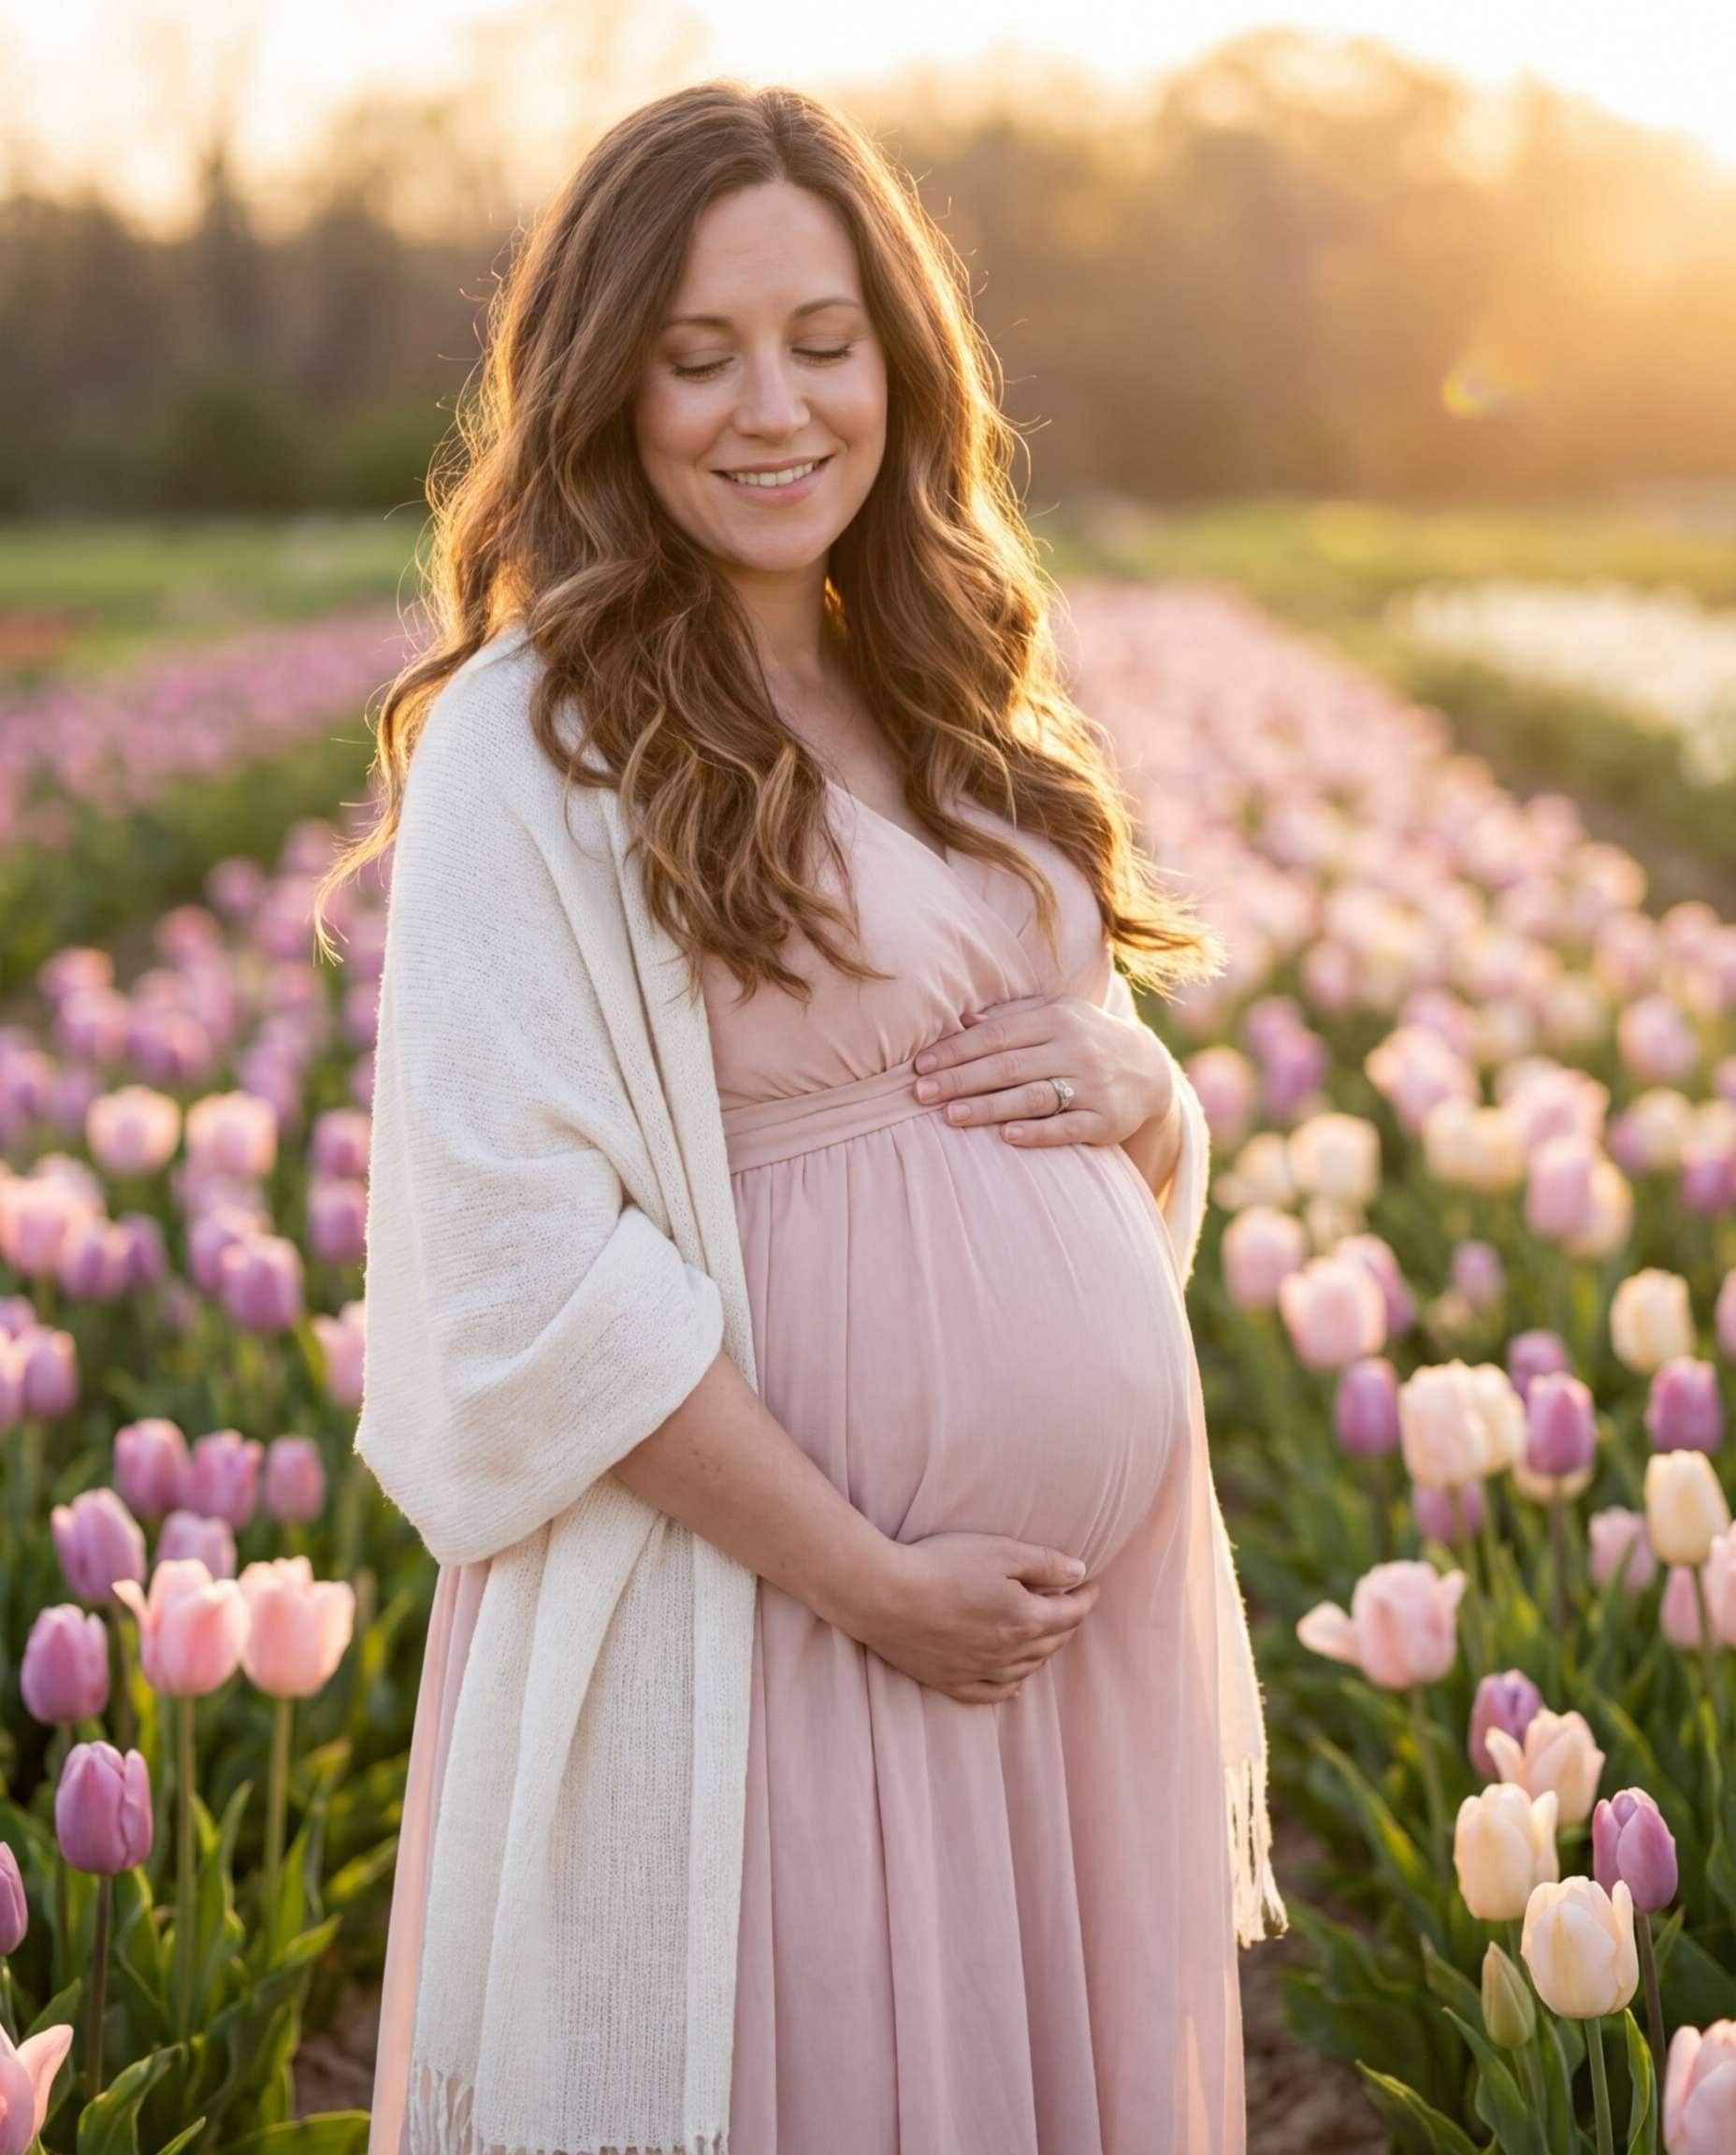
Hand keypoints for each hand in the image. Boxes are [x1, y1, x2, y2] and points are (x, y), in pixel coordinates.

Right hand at [852, 1531, 1101, 1703]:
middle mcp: (1009, 1653)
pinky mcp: (951, 1681)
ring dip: (1044, 1651)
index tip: (1091, 1585)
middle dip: (1067, 1622)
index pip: (1071, 1613)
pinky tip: (1016, 1684)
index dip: (1085, 1598)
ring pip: (1027, 1668)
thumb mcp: (1001, 1552)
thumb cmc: (942, 1565)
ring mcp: (980, 1671)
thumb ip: (1045, 1564)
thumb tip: (1080, 1574)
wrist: (885, 1596)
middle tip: (1070, 1605)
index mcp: (1025, 1620)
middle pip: (1052, 1642)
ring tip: (1046, 1634)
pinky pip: (991, 1694)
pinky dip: (1010, 1688)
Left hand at [910, 990, 1171, 1147]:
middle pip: (1009, 1065)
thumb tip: (961, 1021)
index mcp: (1057, 1018)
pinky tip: (1008, 1137)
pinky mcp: (1106, 1120)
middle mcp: (1076, 1049)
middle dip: (961, 1079)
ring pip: (1034, 1096)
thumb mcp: (1055, 1015)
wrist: (1148, 1070)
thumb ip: (1011, 1015)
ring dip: (990, 1106)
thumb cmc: (1083, 1038)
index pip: (998, 1033)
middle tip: (921, 1093)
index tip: (921, 1065)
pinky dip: (1038, 1132)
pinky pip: (1068, 1127)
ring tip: (951, 1115)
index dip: (957, 1049)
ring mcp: (1093, 1086)